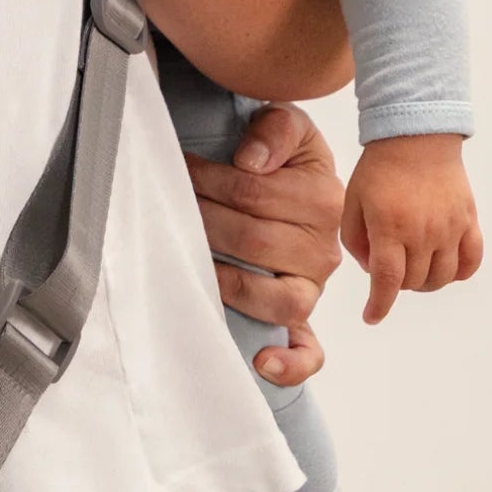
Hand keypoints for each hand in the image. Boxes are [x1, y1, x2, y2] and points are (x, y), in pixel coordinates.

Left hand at [186, 103, 344, 387]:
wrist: (298, 182)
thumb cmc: (284, 158)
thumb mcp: (289, 128)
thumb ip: (275, 130)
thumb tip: (251, 161)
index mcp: (322, 200)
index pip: (253, 194)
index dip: (207, 179)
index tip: (179, 168)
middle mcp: (322, 250)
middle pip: (253, 242)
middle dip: (202, 221)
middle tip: (169, 206)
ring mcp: (312, 288)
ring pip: (274, 297)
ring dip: (224, 280)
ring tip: (188, 257)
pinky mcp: (303, 319)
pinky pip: (308, 352)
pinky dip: (289, 362)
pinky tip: (261, 360)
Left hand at [342, 134, 483, 324]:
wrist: (415, 137)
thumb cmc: (377, 169)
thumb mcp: (352, 201)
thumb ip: (355, 240)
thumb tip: (372, 271)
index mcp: (390, 226)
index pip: (388, 280)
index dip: (379, 304)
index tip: (372, 316)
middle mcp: (423, 232)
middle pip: (414, 282)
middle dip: (397, 284)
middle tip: (388, 268)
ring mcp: (450, 228)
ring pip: (443, 278)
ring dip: (425, 282)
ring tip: (413, 267)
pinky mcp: (469, 221)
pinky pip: (471, 262)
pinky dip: (458, 273)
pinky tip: (444, 268)